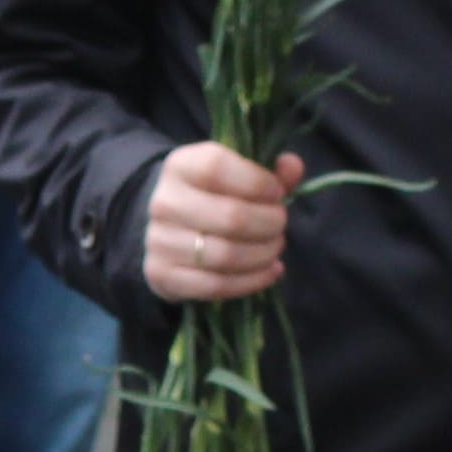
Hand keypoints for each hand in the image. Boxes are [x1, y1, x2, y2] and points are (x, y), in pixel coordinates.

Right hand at [144, 141, 300, 302]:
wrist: (170, 230)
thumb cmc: (213, 197)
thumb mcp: (238, 175)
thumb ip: (269, 171)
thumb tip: (292, 167)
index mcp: (181, 166)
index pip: (216, 168)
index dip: (257, 183)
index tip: (277, 193)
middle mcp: (164, 202)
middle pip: (230, 217)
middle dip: (270, 223)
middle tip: (280, 224)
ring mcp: (159, 241)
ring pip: (226, 255)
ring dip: (263, 254)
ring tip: (275, 248)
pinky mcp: (163, 275)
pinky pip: (215, 285)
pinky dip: (252, 281)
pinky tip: (270, 271)